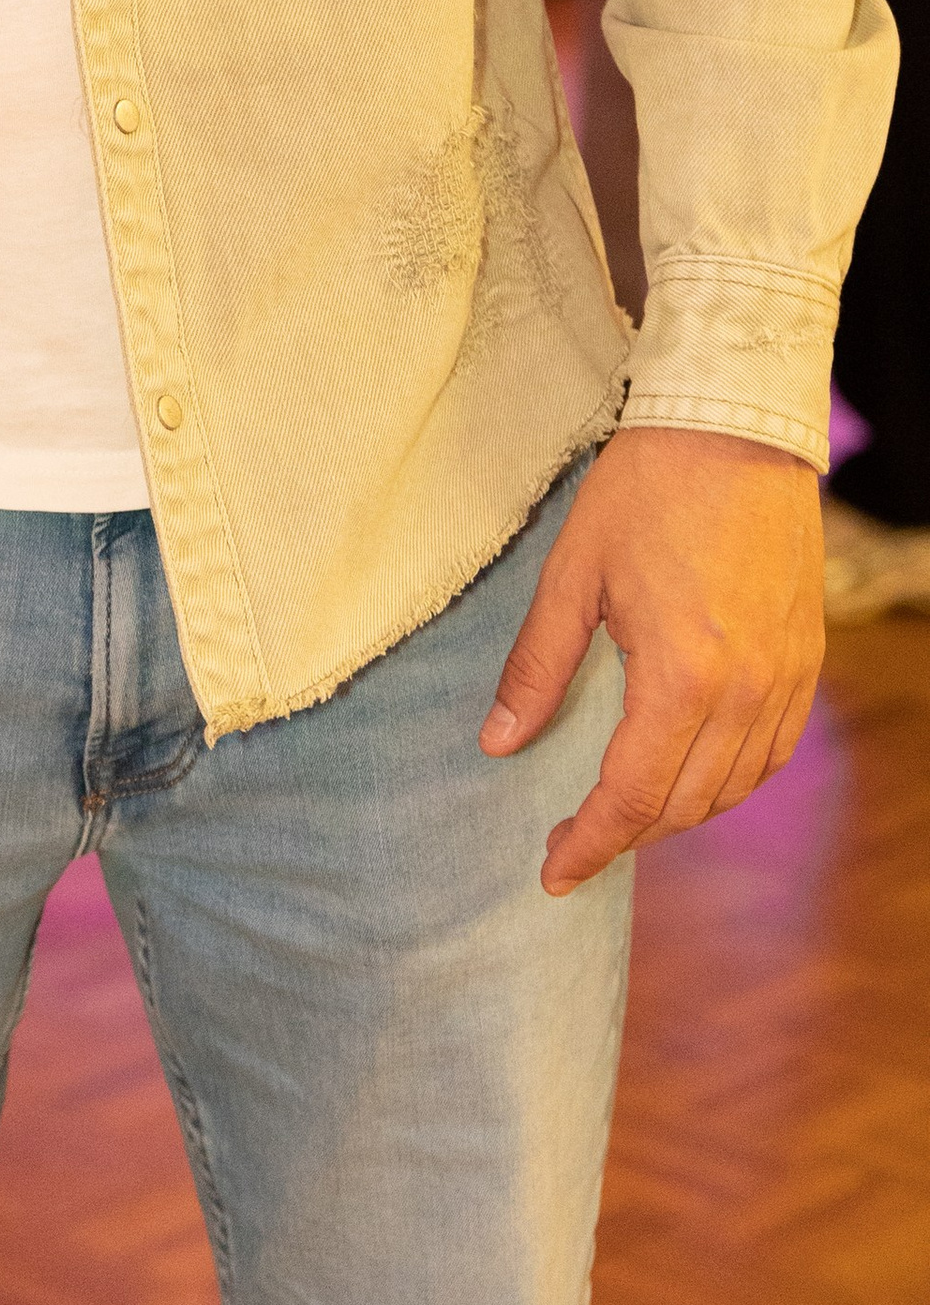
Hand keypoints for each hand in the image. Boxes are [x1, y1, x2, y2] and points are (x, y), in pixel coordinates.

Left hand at [481, 424, 823, 895]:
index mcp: (681, 677)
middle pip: (684, 805)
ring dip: (677, 814)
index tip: (552, 872)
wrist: (733, 431)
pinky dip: (730, 781)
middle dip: (625, 837)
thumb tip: (498, 742)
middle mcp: (745, 693)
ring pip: (733, 788)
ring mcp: (785, 680)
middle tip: (574, 844)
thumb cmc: (644, 492)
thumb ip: (539, 667)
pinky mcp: (806, 662)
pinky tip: (693, 775)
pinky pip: (772, 753)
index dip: (590, 844)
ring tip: (623, 814)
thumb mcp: (572, 576)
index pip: (632, 796)